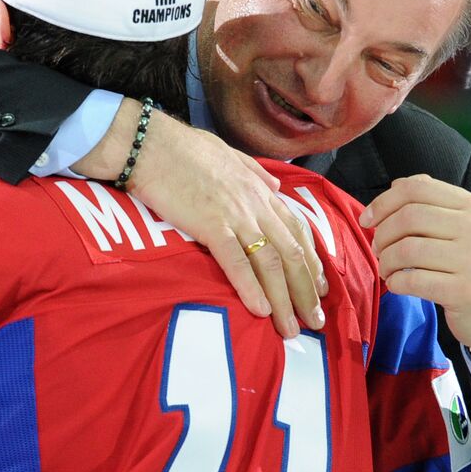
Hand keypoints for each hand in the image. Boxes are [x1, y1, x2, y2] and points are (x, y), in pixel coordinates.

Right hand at [74, 102, 326, 337]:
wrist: (151, 143)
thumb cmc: (182, 148)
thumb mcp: (228, 154)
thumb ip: (255, 173)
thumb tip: (275, 186)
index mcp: (260, 190)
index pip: (297, 231)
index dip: (312, 263)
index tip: (320, 289)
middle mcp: (256, 204)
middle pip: (292, 253)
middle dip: (306, 291)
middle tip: (315, 321)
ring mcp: (236, 215)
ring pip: (271, 263)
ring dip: (284, 299)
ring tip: (291, 328)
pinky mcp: (211, 224)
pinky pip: (236, 261)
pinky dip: (251, 287)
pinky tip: (261, 311)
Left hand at [361, 174, 470, 362]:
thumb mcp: (462, 228)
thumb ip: (432, 203)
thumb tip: (396, 184)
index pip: (416, 188)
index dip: (382, 202)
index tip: (367, 220)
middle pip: (408, 217)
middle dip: (382, 235)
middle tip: (379, 250)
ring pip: (406, 250)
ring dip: (386, 262)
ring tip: (388, 270)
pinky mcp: (464, 292)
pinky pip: (412, 280)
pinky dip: (395, 283)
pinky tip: (398, 284)